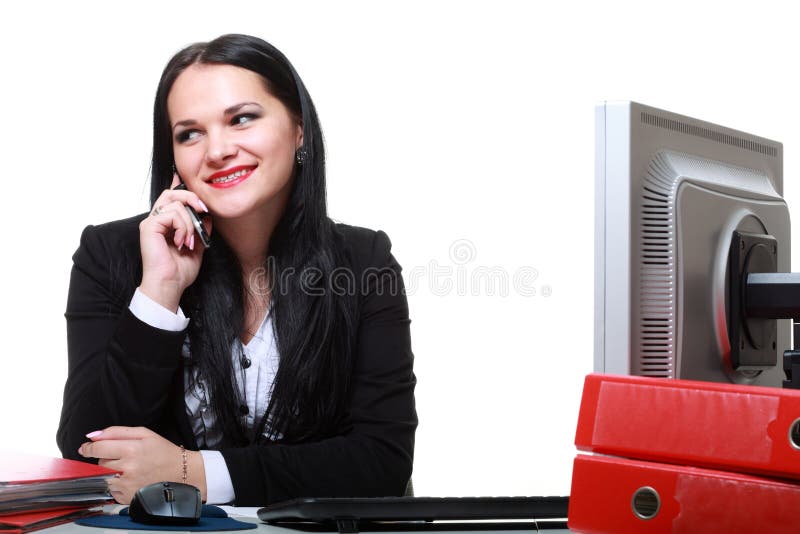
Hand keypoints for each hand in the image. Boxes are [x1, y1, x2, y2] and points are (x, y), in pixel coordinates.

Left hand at [78, 426, 205, 504]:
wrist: (181, 472)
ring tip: (126, 469)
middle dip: (107, 458)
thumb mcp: (144, 433)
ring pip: (103, 477)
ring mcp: (127, 484)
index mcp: (131, 449)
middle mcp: (128, 468)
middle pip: (100, 463)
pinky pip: (110, 490)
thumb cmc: (163, 451)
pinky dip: (116, 484)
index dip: (88, 448)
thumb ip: (116, 432)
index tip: (86, 448)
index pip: (98, 448)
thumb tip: (92, 436)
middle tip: (122, 457)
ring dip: (110, 472)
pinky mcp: (128, 497)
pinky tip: (129, 479)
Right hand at [139, 174, 211, 310]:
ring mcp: (151, 222)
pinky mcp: (149, 227)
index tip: (186, 182)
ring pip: (175, 204)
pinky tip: (181, 242)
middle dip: (190, 197)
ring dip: (189, 222)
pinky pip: (171, 215)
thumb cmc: (179, 271)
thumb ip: (201, 230)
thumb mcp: (197, 246)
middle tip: (203, 210)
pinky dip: (182, 227)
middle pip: (171, 193)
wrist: (170, 284)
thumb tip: (208, 216)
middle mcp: (157, 220)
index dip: (179, 187)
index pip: (170, 197)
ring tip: (189, 241)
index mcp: (166, 224)